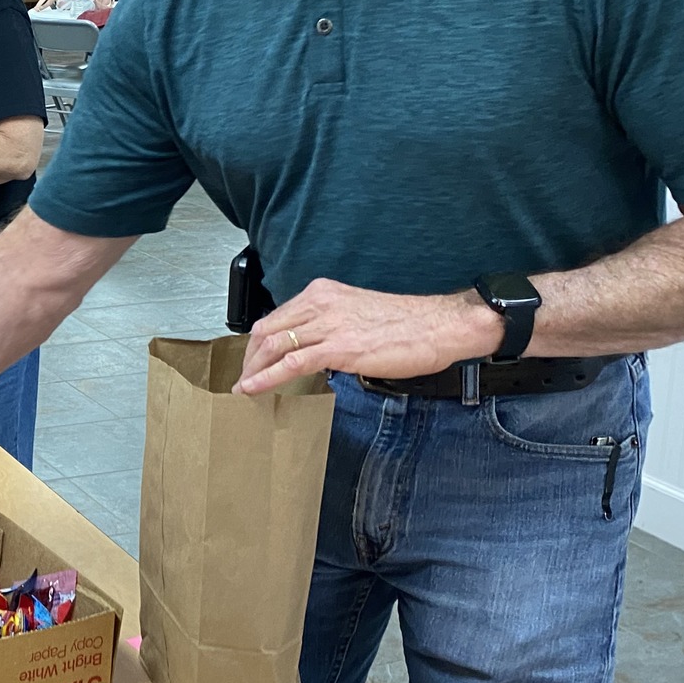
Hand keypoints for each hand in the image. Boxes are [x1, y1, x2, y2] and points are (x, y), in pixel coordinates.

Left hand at [237, 278, 504, 394]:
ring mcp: (328, 324)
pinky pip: (291, 363)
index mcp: (323, 293)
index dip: (259, 342)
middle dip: (251, 357)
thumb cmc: (407, 324)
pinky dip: (266, 378)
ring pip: (274, 345)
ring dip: (253, 370)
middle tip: (244, 378)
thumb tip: (314, 349)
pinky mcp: (338, 347)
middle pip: (267, 329)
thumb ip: (331, 325)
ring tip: (245, 388)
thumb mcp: (357, 315)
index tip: (253, 359)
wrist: (439, 326)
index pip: (277, 316)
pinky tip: (253, 389)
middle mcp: (320, 303)